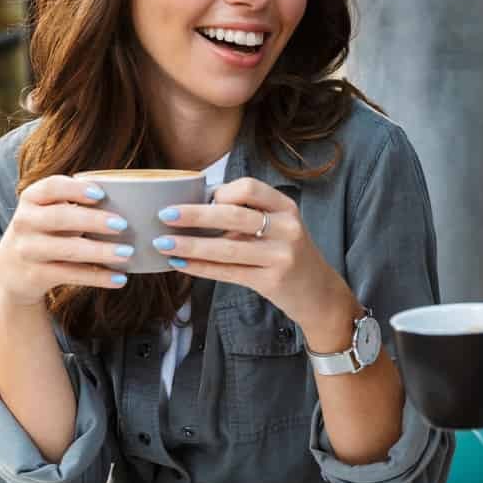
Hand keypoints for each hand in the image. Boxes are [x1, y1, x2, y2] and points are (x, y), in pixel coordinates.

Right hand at [0, 176, 131, 306]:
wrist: (11, 270)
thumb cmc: (45, 231)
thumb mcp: (50, 211)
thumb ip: (75, 203)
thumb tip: (128, 200)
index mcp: (32, 199)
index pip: (51, 187)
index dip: (75, 189)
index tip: (101, 194)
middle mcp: (25, 222)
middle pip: (60, 218)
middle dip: (93, 221)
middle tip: (123, 225)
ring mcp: (27, 250)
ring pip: (67, 250)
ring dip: (100, 251)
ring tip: (127, 253)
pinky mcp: (34, 275)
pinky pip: (70, 275)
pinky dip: (97, 277)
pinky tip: (120, 278)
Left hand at [152, 178, 355, 343]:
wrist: (320, 294)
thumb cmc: (289, 256)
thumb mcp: (280, 228)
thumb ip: (248, 216)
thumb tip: (195, 208)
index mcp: (286, 207)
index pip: (249, 188)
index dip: (220, 191)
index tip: (198, 198)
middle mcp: (287, 228)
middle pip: (233, 215)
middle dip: (194, 215)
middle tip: (164, 215)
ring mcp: (281, 256)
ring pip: (227, 248)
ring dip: (190, 245)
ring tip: (163, 244)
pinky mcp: (271, 281)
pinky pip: (228, 272)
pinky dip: (200, 268)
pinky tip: (180, 264)